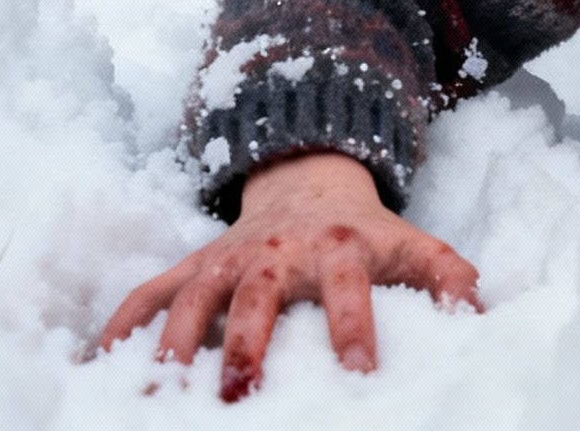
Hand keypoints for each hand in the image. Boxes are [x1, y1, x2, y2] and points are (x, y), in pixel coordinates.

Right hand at [96, 151, 479, 399]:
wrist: (310, 183)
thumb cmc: (365, 233)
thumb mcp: (412, 245)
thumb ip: (448, 276)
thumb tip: (480, 316)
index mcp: (339, 247)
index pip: (347, 287)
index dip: (354, 327)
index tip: (359, 374)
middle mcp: (278, 251)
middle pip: (258, 293)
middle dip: (246, 342)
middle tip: (237, 394)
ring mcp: (228, 257)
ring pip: (192, 296)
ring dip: (173, 344)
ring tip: (159, 395)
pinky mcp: (192, 266)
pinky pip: (146, 295)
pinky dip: (119, 329)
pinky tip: (99, 371)